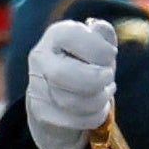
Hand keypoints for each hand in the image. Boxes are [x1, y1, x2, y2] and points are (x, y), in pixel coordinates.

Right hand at [18, 7, 127, 148]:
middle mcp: (40, 59)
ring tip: (105, 92)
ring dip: (99, 99)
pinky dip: (95, 116)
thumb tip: (100, 28)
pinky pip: (75, 120)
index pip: (71, 37)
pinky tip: (98, 108)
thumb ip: (102, 35)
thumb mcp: (97, 45)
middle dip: (95, 79)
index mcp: (55, 35)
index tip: (111, 53)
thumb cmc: (86, 63)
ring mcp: (37, 87)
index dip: (98, 48)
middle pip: (62, 74)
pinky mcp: (42, 113)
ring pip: (71, 102)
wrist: (59, 94)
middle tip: (109, 77)